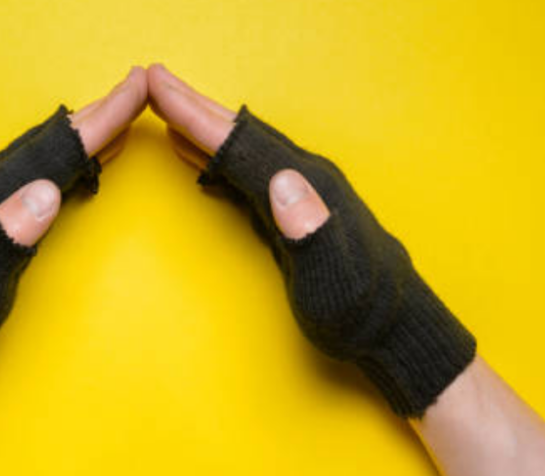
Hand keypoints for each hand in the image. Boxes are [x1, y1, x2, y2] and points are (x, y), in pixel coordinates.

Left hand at [0, 67, 146, 244]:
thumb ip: (11, 232)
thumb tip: (48, 191)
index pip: (59, 147)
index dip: (102, 119)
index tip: (137, 88)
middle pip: (55, 138)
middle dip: (100, 112)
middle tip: (137, 83)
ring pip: (48, 149)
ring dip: (85, 129)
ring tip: (117, 112)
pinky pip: (40, 167)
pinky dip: (69, 156)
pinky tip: (80, 160)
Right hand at [148, 64, 474, 416]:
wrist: (391, 328)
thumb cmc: (360, 310)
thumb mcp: (335, 277)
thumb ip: (310, 228)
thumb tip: (281, 180)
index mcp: (308, 187)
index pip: (243, 143)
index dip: (197, 117)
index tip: (159, 87)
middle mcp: (305, 180)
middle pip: (241, 134)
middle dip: (194, 106)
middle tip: (153, 78)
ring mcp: (301, 194)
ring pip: (242, 149)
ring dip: (202, 126)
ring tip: (166, 106)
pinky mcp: (293, 213)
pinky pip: (245, 173)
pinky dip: (216, 158)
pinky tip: (197, 156)